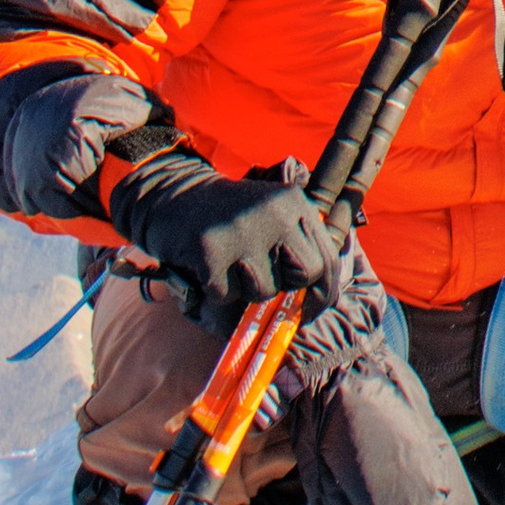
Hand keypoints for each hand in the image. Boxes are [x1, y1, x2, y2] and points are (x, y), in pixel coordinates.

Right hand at [111, 147, 339, 314]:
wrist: (177, 196)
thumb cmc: (232, 216)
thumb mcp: (274, 214)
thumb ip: (300, 245)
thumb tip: (319, 297)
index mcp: (295, 203)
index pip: (328, 258)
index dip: (323, 292)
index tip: (309, 308)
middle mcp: (275, 213)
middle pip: (305, 275)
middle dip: (287, 288)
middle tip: (263, 279)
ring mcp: (243, 230)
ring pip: (264, 291)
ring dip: (246, 290)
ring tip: (232, 265)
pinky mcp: (211, 250)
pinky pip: (226, 296)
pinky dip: (217, 291)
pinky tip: (211, 267)